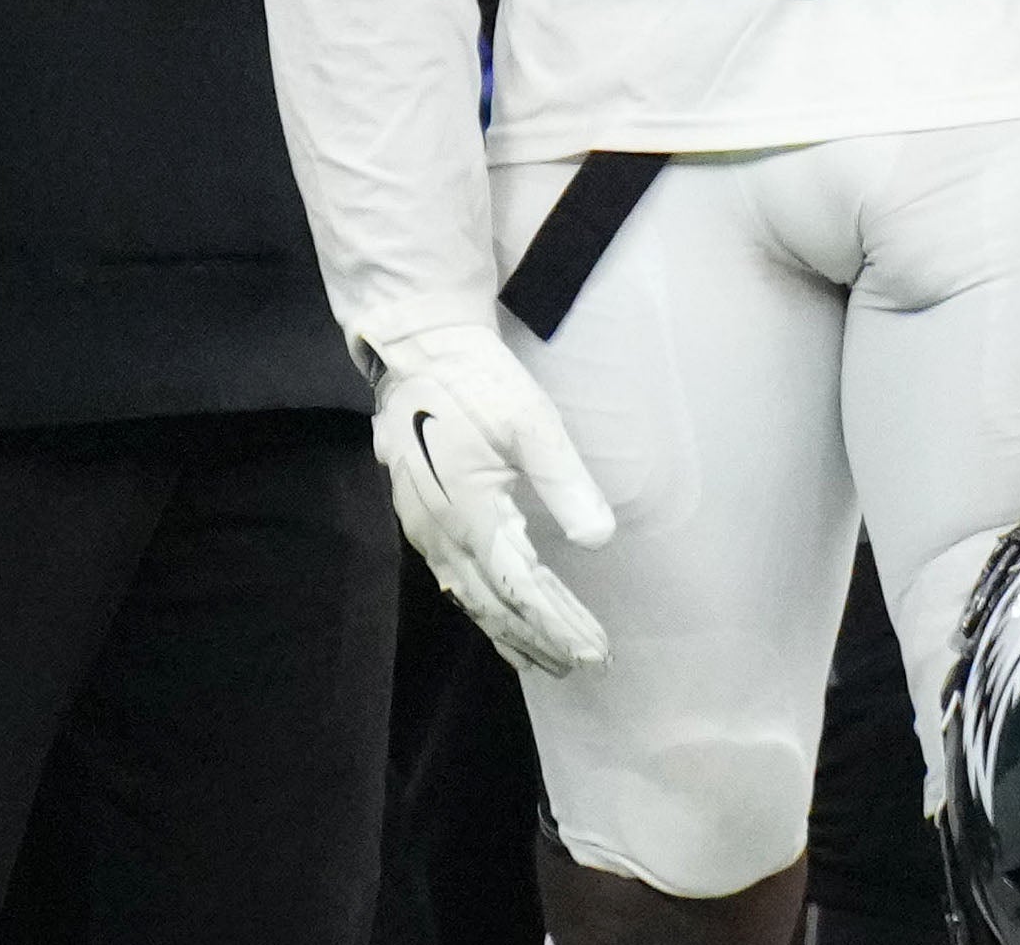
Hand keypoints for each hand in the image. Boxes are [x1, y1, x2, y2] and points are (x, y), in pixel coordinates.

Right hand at [369, 320, 614, 674]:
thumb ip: (565, 482)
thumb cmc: (479, 383)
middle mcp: (441, 535)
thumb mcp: (532, 422)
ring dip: (515, 634)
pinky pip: (459, 582)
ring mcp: (428, 533)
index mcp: (469, 514)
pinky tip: (506, 626)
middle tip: (587, 664)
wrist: (421, 356)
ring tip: (553, 663)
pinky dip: (488, 611)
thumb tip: (599, 539)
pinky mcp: (427, 524)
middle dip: (542, 639)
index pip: (521, 588)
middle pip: (496, 605)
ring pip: (474, 600)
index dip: (558, 623)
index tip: (594, 650)